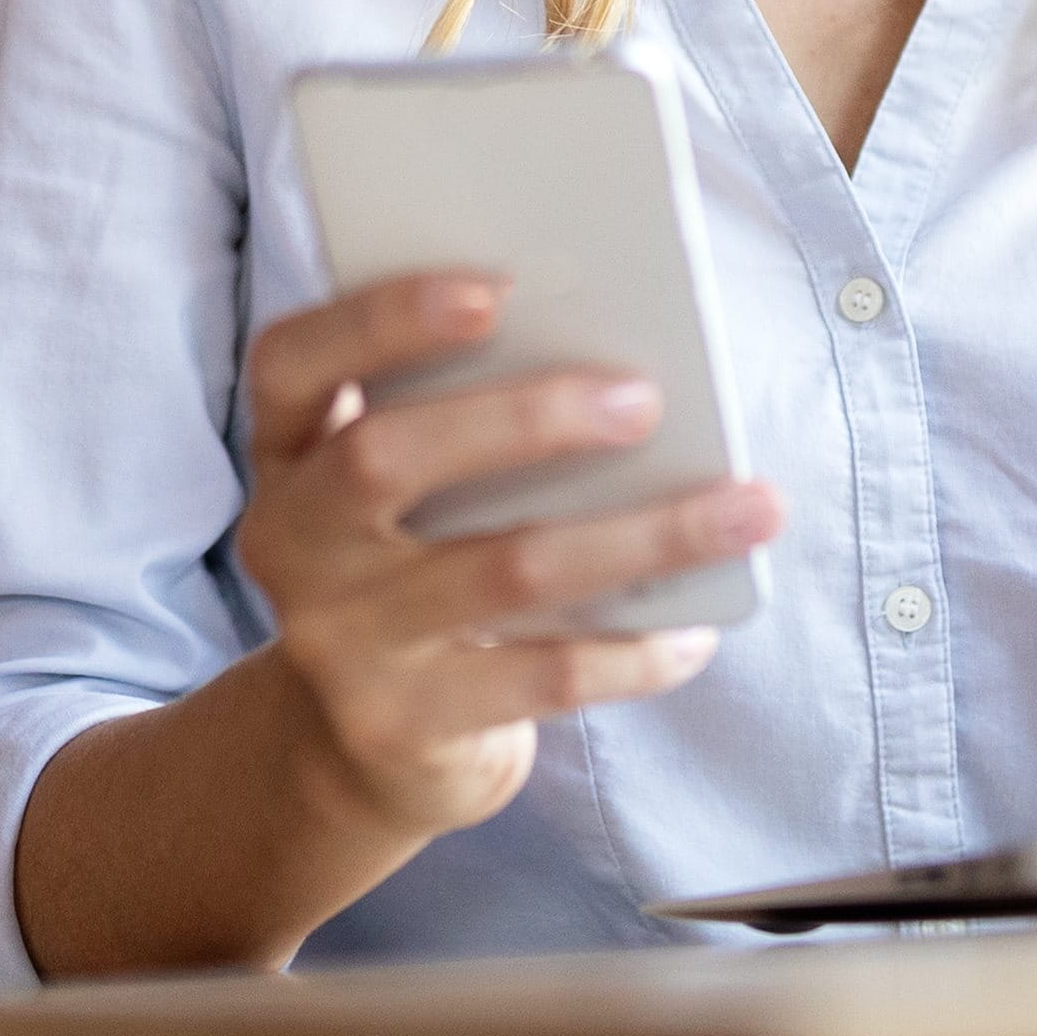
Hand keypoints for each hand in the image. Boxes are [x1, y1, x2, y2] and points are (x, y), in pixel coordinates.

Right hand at [229, 269, 784, 845]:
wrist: (359, 748)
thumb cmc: (414, 573)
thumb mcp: (400, 498)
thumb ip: (456, 430)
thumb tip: (620, 368)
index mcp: (290, 453)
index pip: (294, 363)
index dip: (382, 318)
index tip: (495, 287)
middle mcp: (291, 542)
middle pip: (386, 459)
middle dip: (526, 420)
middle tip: (644, 400)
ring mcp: (337, 640)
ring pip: (503, 571)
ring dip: (641, 534)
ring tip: (746, 507)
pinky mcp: (399, 724)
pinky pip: (541, 677)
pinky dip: (633, 651)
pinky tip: (695, 629)